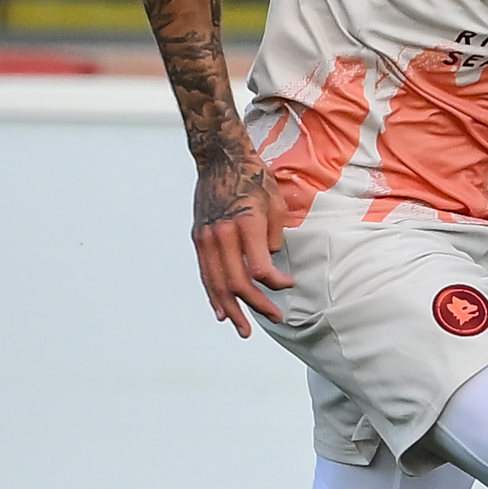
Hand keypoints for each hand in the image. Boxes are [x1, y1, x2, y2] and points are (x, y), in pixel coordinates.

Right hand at [191, 145, 291, 335]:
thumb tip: (268, 262)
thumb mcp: (275, 203)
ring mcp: (207, 238)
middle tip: (274, 317)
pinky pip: (206, 273)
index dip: (275, 283)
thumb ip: (273, 236)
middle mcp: (222, 234)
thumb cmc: (253, 179)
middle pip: (237, 282)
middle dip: (256, 305)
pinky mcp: (199, 238)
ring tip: (243, 328)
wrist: (220, 160)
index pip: (259, 268)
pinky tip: (221, 311)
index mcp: (245, 224)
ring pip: (217, 283)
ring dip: (231, 309)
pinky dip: (213, 294)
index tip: (288, 284)